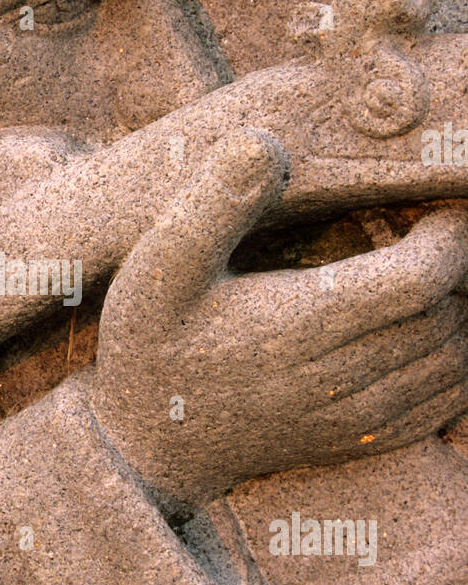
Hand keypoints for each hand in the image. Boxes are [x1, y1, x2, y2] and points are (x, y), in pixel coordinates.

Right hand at [91, 129, 467, 516]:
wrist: (148, 442)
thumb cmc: (152, 343)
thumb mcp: (157, 269)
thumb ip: (211, 205)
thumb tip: (262, 142)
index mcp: (295, 328)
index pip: (419, 281)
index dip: (451, 237)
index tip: (440, 203)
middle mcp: (335, 380)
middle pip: (449, 317)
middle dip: (462, 267)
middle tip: (442, 224)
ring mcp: (353, 418)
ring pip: (456, 363)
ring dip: (465, 311)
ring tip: (445, 268)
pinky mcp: (360, 440)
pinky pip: (443, 406)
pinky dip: (461, 364)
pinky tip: (442, 323)